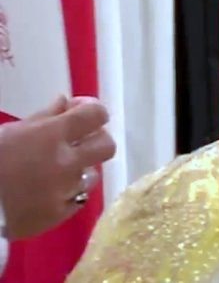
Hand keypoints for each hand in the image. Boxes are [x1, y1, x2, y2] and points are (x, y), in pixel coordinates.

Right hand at [0, 96, 115, 238]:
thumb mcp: (9, 132)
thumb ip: (42, 117)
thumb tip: (65, 102)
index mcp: (51, 135)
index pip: (96, 114)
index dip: (92, 111)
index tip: (79, 113)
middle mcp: (65, 163)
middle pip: (107, 146)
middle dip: (95, 140)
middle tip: (78, 142)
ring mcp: (63, 192)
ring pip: (92, 176)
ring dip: (79, 170)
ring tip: (56, 172)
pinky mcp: (57, 217)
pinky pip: (77, 201)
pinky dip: (67, 195)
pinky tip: (49, 193)